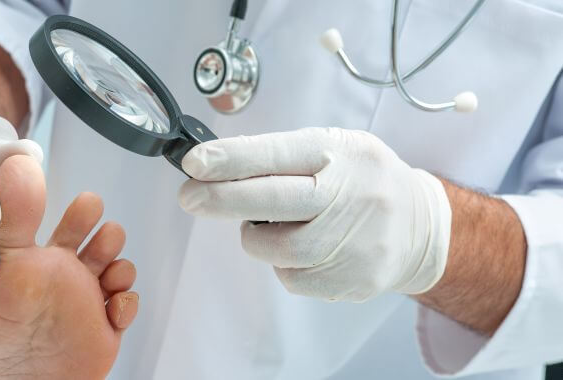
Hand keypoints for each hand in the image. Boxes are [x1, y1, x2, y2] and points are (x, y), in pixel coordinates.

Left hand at [178, 127, 451, 301]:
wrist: (422, 226)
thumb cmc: (362, 180)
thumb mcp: (332, 148)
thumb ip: (280, 156)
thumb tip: (216, 167)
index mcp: (341, 153)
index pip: (277, 154)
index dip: (230, 159)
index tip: (194, 163)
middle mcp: (350, 194)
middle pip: (272, 201)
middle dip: (221, 199)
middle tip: (189, 197)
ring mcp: (354, 241)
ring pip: (276, 247)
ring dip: (256, 237)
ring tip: (268, 224)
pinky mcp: (353, 279)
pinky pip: (292, 277)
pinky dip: (284, 263)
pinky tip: (302, 247)